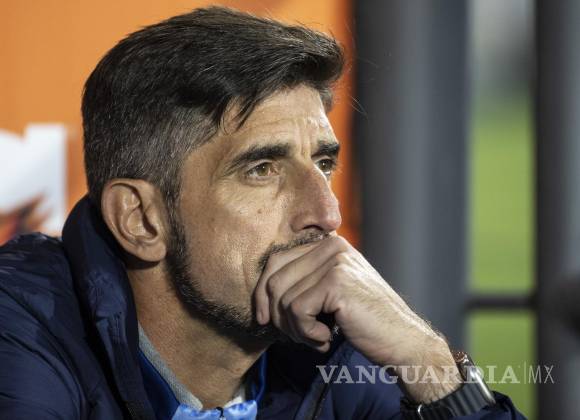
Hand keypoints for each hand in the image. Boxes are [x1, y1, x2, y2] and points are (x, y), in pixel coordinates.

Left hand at [254, 235, 461, 402]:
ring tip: (318, 338)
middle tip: (300, 336)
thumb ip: (302, 282)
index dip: (262, 293)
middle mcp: (331, 245)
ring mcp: (335, 261)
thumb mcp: (329, 293)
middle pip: (274, 280)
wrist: (402, 340)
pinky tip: (327, 338)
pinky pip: (297, 310)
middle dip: (278, 316)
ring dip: (295, 329)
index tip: (264, 319)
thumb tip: (261, 294)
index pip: (276, 261)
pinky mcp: (336, 281)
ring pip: (283, 299)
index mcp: (327, 243)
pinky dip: (307, 333)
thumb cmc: (363, 321)